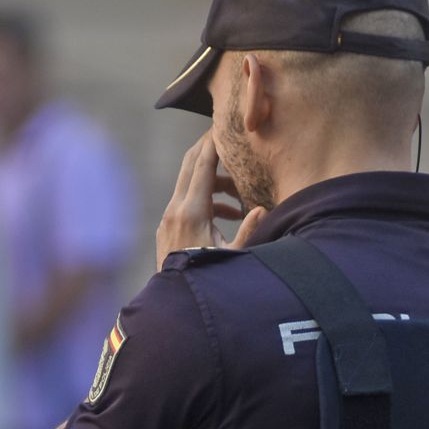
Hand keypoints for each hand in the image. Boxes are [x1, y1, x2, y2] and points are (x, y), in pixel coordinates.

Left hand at [154, 134, 268, 270]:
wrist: (176, 301)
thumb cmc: (209, 279)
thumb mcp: (235, 257)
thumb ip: (249, 231)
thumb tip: (261, 208)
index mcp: (193, 211)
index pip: (204, 166)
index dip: (214, 144)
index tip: (224, 127)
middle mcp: (176, 209)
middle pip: (191, 164)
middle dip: (208, 148)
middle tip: (225, 136)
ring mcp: (168, 216)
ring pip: (188, 183)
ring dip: (212, 178)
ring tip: (237, 192)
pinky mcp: (167, 226)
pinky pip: (185, 200)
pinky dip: (205, 197)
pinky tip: (228, 215)